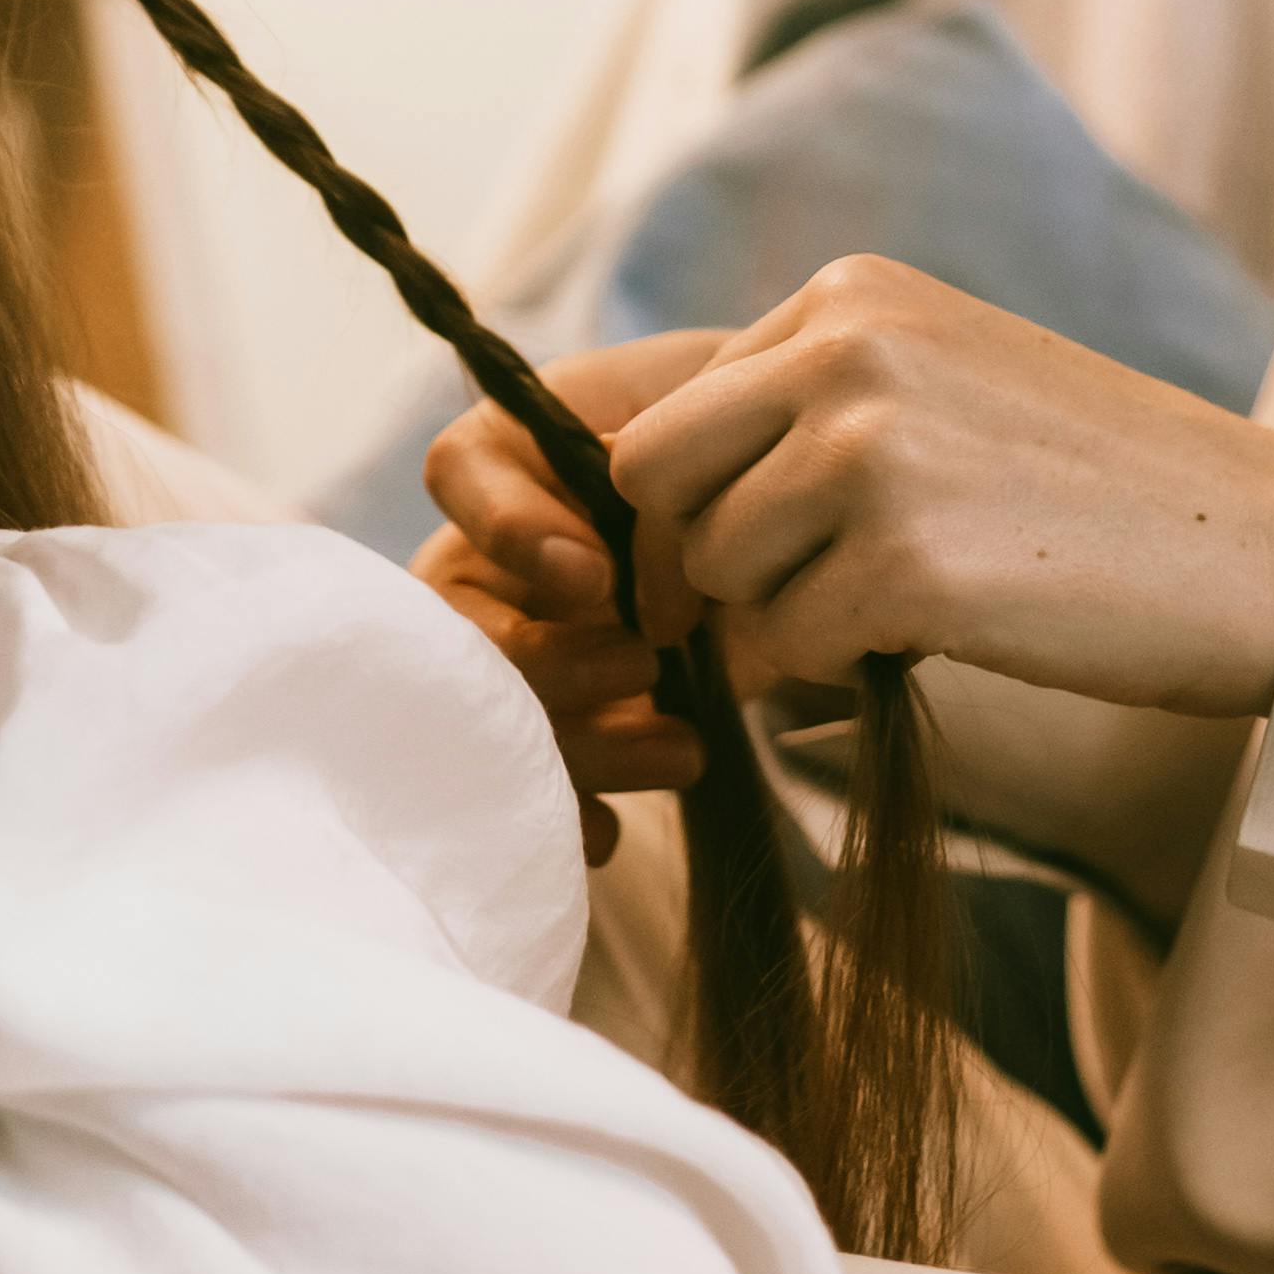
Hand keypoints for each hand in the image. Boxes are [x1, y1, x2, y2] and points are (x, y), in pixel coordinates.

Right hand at [416, 332, 729, 864]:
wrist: (816, 537)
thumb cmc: (759, 457)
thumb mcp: (719, 442)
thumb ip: (665, 487)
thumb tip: (624, 590)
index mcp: (528, 458)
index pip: (460, 471)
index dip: (508, 526)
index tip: (594, 575)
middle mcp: (498, 555)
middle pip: (457, 613)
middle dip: (543, 657)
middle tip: (640, 666)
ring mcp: (519, 645)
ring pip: (495, 707)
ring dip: (578, 742)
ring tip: (681, 752)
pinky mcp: (557, 725)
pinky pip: (530, 778)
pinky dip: (568, 811)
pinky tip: (606, 831)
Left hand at [610, 258, 1273, 722]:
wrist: (1270, 549)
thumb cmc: (1102, 484)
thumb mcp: (945, 380)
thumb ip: (813, 402)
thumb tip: (652, 499)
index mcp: (851, 294)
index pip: (673, 409)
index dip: (689, 503)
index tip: (737, 559)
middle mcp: (845, 351)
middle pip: (654, 482)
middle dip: (700, 558)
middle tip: (785, 599)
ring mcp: (871, 454)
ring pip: (713, 572)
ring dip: (774, 619)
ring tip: (888, 607)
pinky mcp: (904, 567)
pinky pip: (775, 649)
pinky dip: (821, 672)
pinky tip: (913, 647)